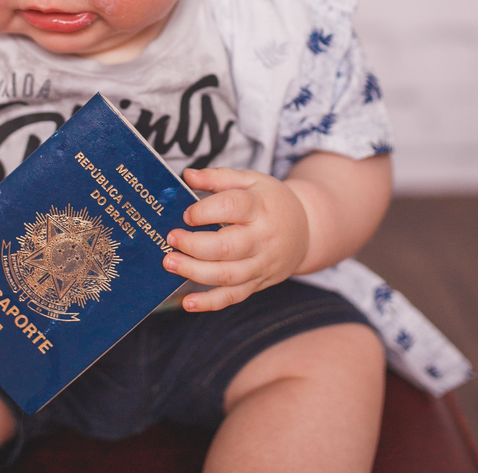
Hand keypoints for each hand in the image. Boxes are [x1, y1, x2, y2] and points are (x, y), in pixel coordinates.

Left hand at [162, 167, 309, 311]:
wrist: (307, 230)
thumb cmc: (271, 202)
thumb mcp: (251, 181)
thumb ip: (218, 178)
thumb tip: (187, 175)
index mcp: (260, 207)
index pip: (232, 207)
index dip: (205, 210)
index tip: (186, 213)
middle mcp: (262, 238)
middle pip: (227, 247)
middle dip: (194, 245)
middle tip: (171, 238)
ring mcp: (261, 264)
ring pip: (227, 275)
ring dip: (194, 272)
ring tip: (170, 263)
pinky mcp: (258, 283)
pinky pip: (233, 297)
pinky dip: (210, 303)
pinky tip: (188, 303)